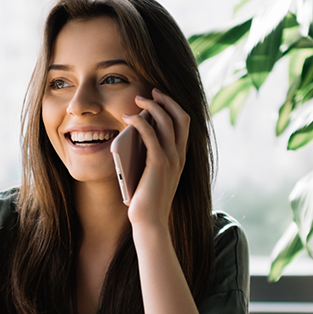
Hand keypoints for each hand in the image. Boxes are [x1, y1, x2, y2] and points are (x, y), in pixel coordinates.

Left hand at [123, 88, 189, 229]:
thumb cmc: (146, 201)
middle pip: (180, 116)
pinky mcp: (158, 163)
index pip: (184, 123)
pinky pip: (150, 133)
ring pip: (167, 121)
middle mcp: (180, 156)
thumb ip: (149, 155)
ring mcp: (172, 159)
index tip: (159, 97)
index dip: (173, 106)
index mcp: (180, 158)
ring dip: (152, 105)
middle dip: (166, 100)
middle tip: (150, 91)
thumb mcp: (151, 174)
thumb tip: (135, 134)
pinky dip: (140, 121)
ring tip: (138, 100)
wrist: (150, 222)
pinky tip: (128, 117)